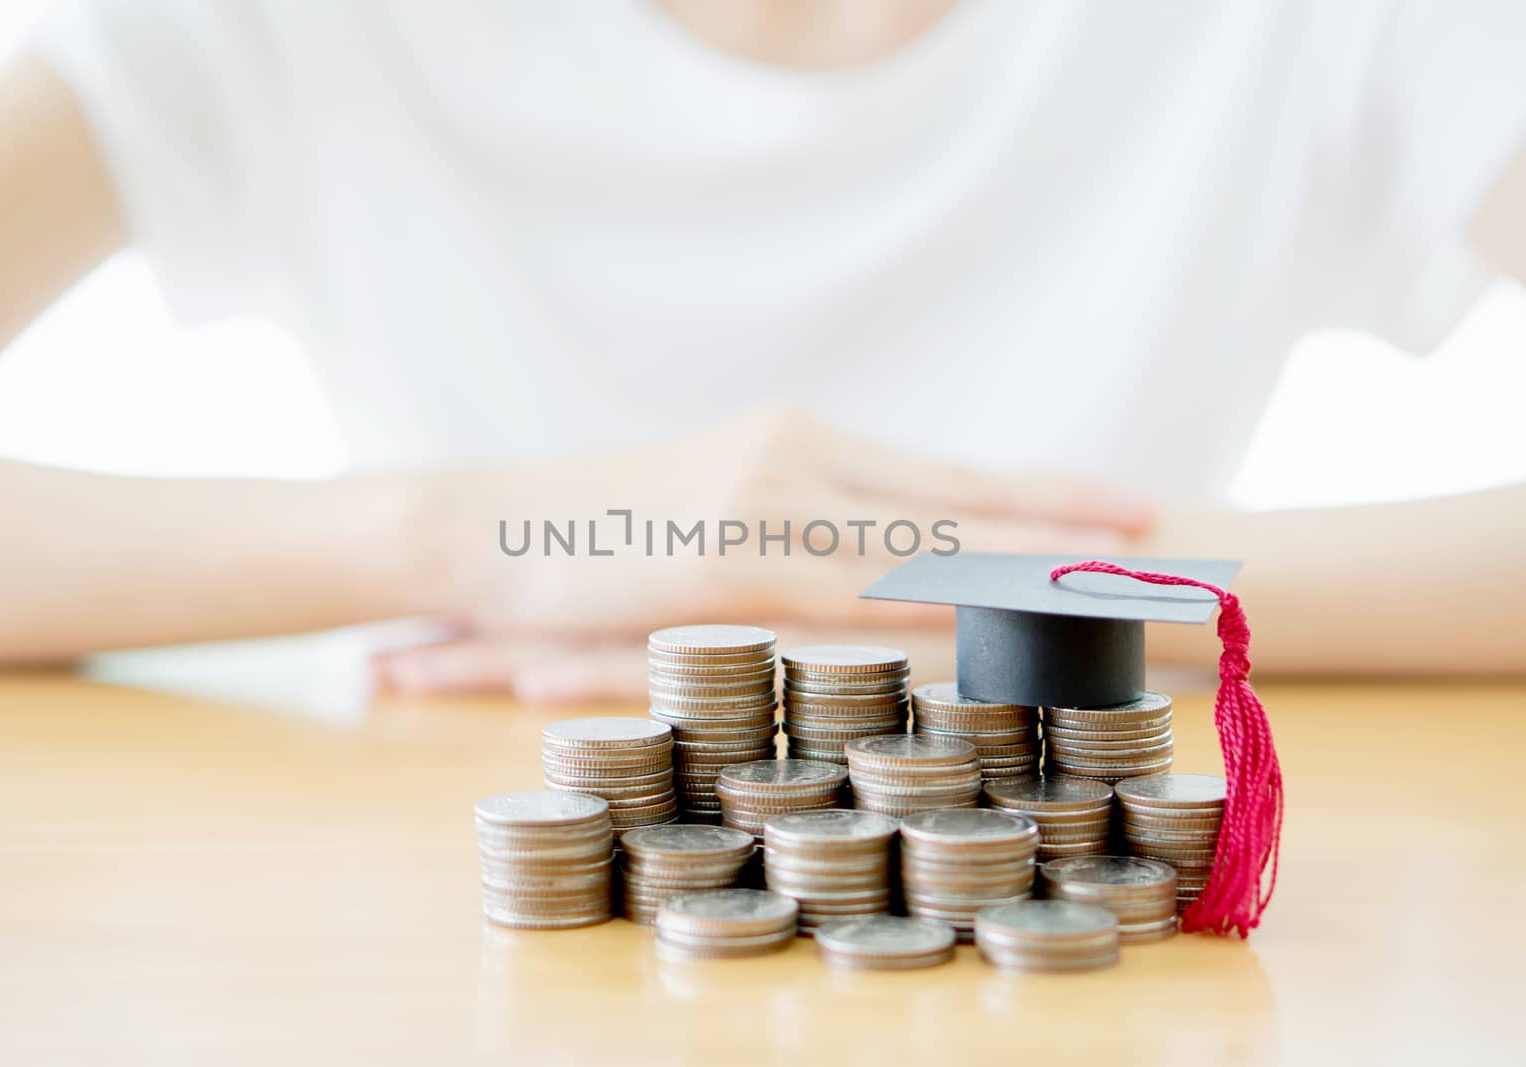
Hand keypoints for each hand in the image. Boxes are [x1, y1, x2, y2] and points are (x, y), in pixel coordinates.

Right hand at [392, 404, 1152, 699]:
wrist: (483, 525)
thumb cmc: (597, 533)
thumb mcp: (710, 511)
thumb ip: (796, 534)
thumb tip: (879, 583)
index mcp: (802, 441)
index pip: (949, 474)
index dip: (1046, 495)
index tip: (1131, 511)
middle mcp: (799, 454)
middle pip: (964, 497)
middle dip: (1074, 527)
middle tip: (1178, 547)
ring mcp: (766, 499)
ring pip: (927, 542)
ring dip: (1034, 570)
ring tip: (1124, 590)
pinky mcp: (727, 559)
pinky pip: (854, 593)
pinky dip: (940, 612)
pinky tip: (1004, 629)